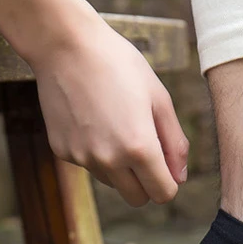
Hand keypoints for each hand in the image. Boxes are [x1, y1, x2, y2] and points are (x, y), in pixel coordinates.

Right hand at [0, 0, 188, 206]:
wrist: (65, 45)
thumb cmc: (120, 66)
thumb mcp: (159, 100)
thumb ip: (175, 143)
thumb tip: (180, 177)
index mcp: (139, 148)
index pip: (163, 194)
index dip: (170, 182)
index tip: (167, 163)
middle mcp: (109, 160)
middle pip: (138, 198)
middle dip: (147, 182)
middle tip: (147, 150)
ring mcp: (82, 158)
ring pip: (113, 183)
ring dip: (122, 168)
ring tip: (119, 126)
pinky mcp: (62, 151)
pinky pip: (90, 165)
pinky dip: (97, 153)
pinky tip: (95, 120)